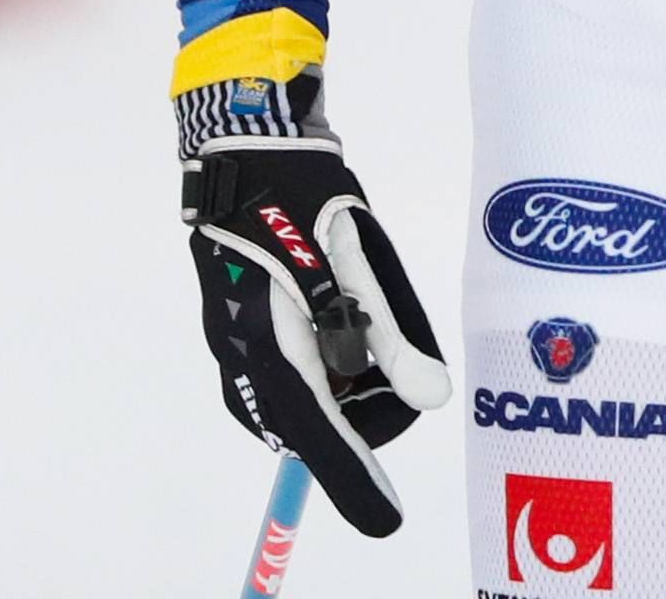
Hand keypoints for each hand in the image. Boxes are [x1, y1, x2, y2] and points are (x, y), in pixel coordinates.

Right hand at [182, 91, 448, 533]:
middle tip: (405, 380)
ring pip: (295, 399)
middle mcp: (242, 352)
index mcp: (269, 340)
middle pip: (305, 423)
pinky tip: (347, 334)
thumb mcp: (360, 259)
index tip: (385, 521)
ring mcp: (234, 340)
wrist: (247, 144)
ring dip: (342, 391)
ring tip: (380, 344)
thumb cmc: (306, 195)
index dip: (351, 479)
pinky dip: (322, 370)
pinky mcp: (240, 324)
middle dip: (360, 420)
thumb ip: (391, 333)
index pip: (314, 433)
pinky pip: (283, 373)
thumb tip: (432, 399)